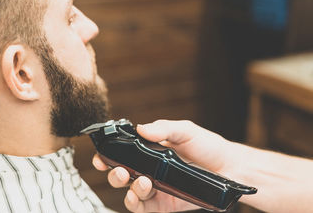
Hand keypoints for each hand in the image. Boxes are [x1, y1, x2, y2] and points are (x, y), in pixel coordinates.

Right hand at [92, 120, 233, 212]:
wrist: (231, 168)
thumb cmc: (208, 146)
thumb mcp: (185, 131)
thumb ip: (163, 129)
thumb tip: (140, 128)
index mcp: (149, 152)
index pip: (122, 154)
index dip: (108, 156)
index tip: (101, 156)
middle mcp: (149, 170)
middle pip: (121, 175)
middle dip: (114, 174)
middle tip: (120, 170)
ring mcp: (156, 188)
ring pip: (130, 192)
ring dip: (127, 188)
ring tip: (141, 181)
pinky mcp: (164, 204)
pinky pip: (144, 207)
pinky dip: (136, 203)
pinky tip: (139, 194)